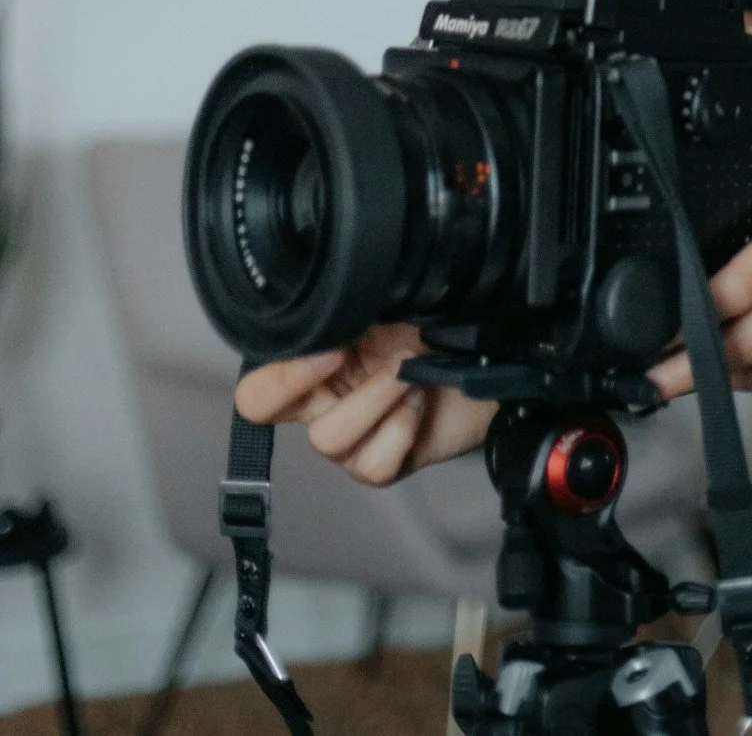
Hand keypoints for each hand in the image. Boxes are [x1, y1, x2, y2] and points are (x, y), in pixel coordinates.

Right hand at [234, 323, 493, 484]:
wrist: (486, 358)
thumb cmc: (438, 327)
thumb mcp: (389, 304)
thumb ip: (350, 307)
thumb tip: (329, 295)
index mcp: (313, 363)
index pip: (256, 380)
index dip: (274, 370)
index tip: (323, 345)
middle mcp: (322, 402)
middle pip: (267, 410)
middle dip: (310, 378)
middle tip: (349, 351)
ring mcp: (351, 438)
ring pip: (328, 438)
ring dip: (374, 396)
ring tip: (407, 370)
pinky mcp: (383, 464)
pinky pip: (371, 464)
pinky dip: (399, 429)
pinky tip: (419, 402)